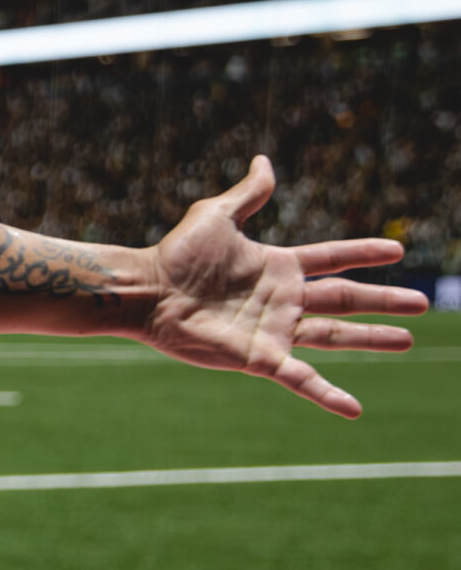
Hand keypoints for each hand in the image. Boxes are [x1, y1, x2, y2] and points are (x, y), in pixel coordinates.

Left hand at [141, 155, 422, 417]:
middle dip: (382, 300)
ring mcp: (274, 330)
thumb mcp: (216, 216)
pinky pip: (300, 378)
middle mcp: (282, 300)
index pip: (331, 258)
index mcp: (278, 266)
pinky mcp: (258, 357)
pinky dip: (326, 393)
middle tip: (422, 303)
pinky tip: (353, 409)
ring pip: (334, 335)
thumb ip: (247, 194)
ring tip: (407, 340)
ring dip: (371, 339)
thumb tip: (264, 161)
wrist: (147, 289)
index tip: (396, 249)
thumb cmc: (176, 254)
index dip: (362, 253)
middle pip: (344, 298)